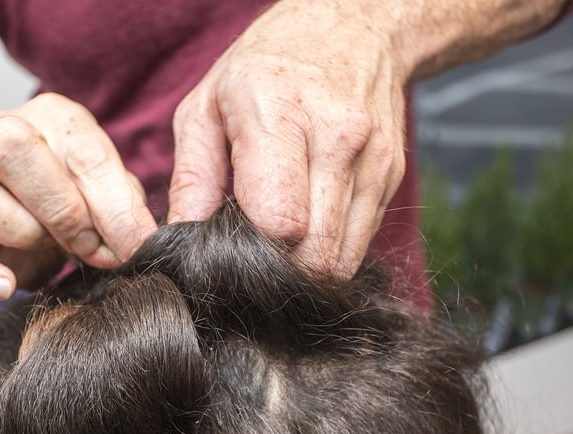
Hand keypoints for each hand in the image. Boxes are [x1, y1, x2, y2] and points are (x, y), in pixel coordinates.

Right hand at [0, 93, 157, 298]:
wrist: (20, 229)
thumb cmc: (77, 206)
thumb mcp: (110, 197)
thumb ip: (123, 209)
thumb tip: (136, 241)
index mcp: (52, 119)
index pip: (83, 150)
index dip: (113, 206)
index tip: (133, 246)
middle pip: (10, 146)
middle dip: (61, 208)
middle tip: (87, 246)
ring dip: (16, 228)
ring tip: (45, 248)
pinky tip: (2, 286)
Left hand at [168, 0, 409, 277]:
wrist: (354, 26)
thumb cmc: (264, 68)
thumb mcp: (206, 107)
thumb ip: (191, 178)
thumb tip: (180, 239)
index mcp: (281, 116)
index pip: (279, 223)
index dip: (251, 250)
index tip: (231, 242)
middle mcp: (336, 139)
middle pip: (313, 252)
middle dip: (278, 268)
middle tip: (253, 250)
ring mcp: (372, 161)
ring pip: (341, 260)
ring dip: (306, 265)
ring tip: (280, 237)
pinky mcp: (392, 178)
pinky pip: (359, 245)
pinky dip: (331, 249)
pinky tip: (309, 223)